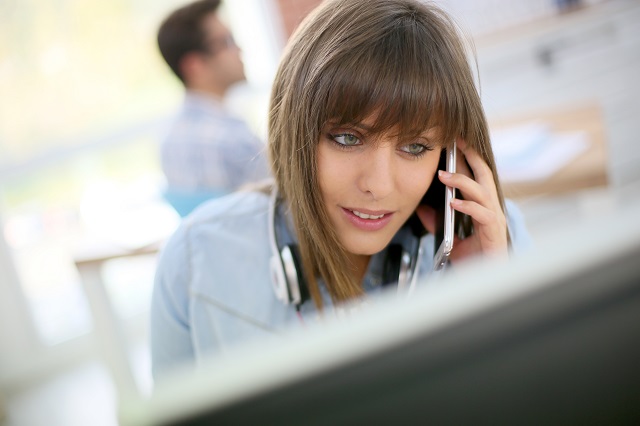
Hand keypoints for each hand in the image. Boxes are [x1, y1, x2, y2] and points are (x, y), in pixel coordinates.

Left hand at [416, 138, 507, 262]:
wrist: (487, 281)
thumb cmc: (474, 260)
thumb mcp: (450, 239)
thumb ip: (438, 223)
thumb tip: (422, 210)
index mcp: (483, 206)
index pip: (476, 176)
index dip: (467, 158)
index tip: (454, 142)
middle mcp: (492, 208)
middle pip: (484, 174)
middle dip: (471, 155)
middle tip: (456, 141)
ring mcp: (495, 219)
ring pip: (482, 191)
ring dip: (462, 181)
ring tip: (443, 175)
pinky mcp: (494, 232)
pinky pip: (482, 214)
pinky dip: (467, 206)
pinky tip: (453, 202)